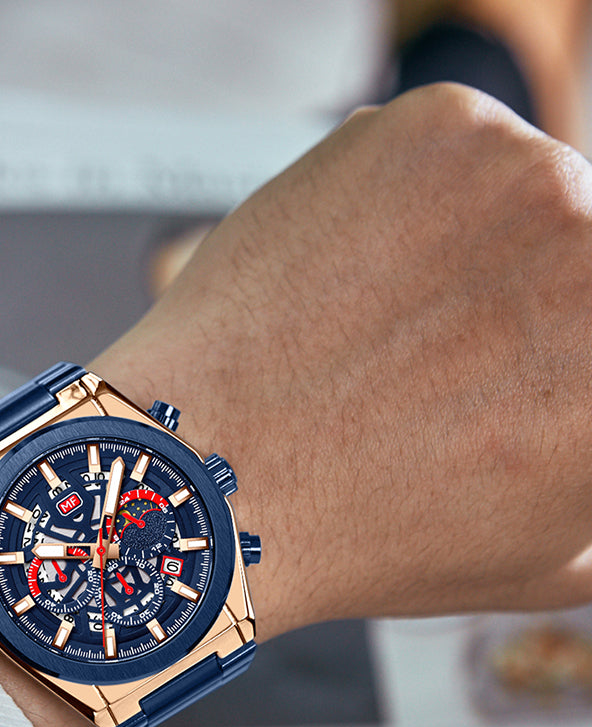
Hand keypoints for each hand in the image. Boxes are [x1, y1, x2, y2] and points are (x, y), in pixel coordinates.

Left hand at [0, 83, 591, 726]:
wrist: (216, 474)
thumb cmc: (363, 533)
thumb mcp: (539, 556)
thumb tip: (589, 438)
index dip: (551, 347)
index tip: (507, 362)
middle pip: (580, 248)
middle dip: (524, 293)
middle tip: (443, 348)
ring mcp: (531, 179)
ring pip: (521, 193)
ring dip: (468, 244)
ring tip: (380, 324)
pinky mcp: (441, 127)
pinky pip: (449, 151)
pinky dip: (404, 199)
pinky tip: (347, 277)